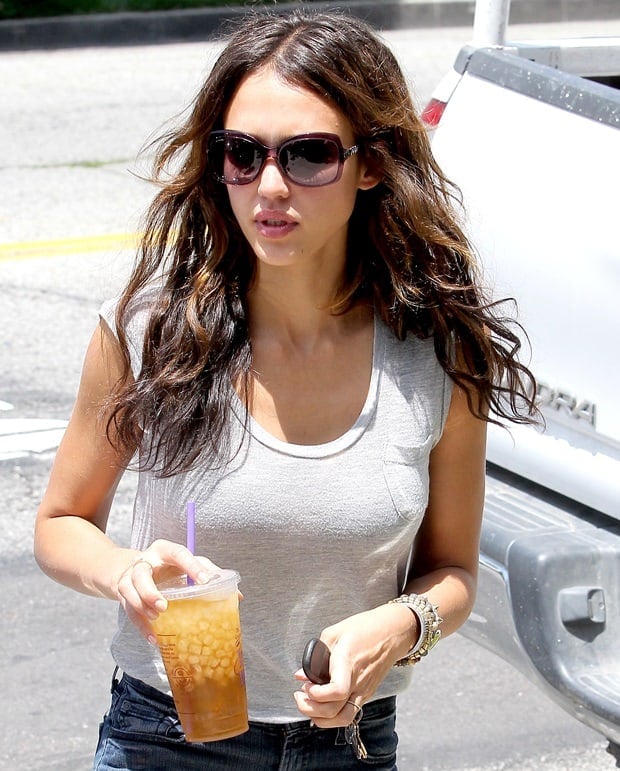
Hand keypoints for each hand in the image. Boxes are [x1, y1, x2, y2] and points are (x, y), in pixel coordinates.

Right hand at [115, 539, 220, 642]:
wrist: (136, 568)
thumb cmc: (170, 567)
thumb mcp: (188, 564)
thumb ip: (211, 574)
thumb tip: (237, 595)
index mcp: (164, 550)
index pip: (178, 553)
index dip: (191, 566)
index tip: (205, 581)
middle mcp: (145, 561)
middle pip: (141, 573)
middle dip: (150, 591)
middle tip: (164, 606)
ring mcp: (130, 576)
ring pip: (129, 590)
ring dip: (142, 606)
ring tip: (156, 619)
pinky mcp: (123, 593)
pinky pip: (128, 610)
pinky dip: (140, 626)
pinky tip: (153, 637)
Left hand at [293, 603, 416, 726]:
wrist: (392, 632)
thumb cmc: (364, 628)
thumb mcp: (334, 632)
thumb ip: (315, 655)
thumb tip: (301, 675)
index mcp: (348, 662)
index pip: (336, 691)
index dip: (316, 694)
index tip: (306, 684)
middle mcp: (358, 681)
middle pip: (335, 713)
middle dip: (311, 709)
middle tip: (300, 695)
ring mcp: (364, 690)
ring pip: (343, 719)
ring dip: (322, 718)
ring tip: (309, 704)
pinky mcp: (366, 694)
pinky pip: (349, 713)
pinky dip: (332, 715)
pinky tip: (323, 702)